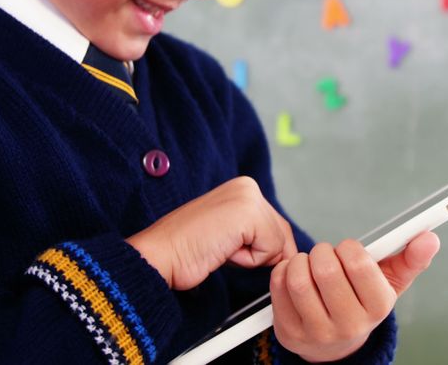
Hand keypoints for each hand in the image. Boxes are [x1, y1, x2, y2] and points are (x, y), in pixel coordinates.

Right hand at [126, 176, 297, 289]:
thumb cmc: (187, 249)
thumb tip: (287, 251)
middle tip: (221, 246)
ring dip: (250, 257)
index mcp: (243, 188)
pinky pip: (269, 251)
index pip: (276, 226)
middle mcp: (248, 186)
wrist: (160, 254)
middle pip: (281, 234)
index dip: (259, 248)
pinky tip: (222, 249)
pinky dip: (247, 260)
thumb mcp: (231, 235)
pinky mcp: (248, 214)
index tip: (226, 245)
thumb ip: (256, 234)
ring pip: (277, 244)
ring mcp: (248, 197)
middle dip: (256, 252)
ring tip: (219, 246)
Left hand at [270, 231, 440, 361]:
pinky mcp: (289, 332)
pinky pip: (279, 287)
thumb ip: (412, 259)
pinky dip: (283, 271)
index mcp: (377, 308)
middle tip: (326, 255)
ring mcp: (317, 332)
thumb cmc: (362, 303)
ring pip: (298, 278)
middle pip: (325, 269)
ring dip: (301, 260)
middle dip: (323, 251)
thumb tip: (430, 238)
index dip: (349, 248)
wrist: (334, 347)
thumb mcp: (390, 283)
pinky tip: (294, 275)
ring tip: (309, 264)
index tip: (348, 250)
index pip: (359, 264)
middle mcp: (349, 325)